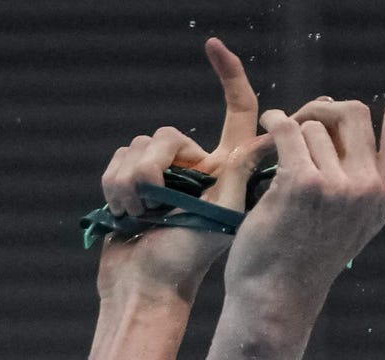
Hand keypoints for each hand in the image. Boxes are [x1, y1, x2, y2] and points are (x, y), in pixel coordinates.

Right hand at [95, 38, 269, 303]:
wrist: (142, 288)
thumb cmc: (185, 259)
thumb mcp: (223, 214)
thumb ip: (241, 170)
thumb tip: (272, 133)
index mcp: (224, 167)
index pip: (235, 109)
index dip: (229, 74)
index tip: (213, 45)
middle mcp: (194, 165)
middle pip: (168, 133)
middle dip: (151, 168)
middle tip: (153, 205)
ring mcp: (161, 174)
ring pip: (137, 146)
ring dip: (129, 183)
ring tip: (139, 216)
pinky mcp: (130, 183)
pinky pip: (116, 161)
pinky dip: (113, 188)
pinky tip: (122, 215)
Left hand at [225, 32, 384, 313]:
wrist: (276, 298)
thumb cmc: (305, 253)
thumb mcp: (347, 212)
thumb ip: (357, 165)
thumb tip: (336, 105)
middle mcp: (374, 187)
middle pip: (352, 109)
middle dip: (322, 109)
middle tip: (297, 126)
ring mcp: (341, 187)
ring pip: (314, 124)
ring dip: (291, 133)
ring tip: (276, 164)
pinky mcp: (303, 185)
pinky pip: (288, 129)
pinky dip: (274, 124)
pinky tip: (265, 132)